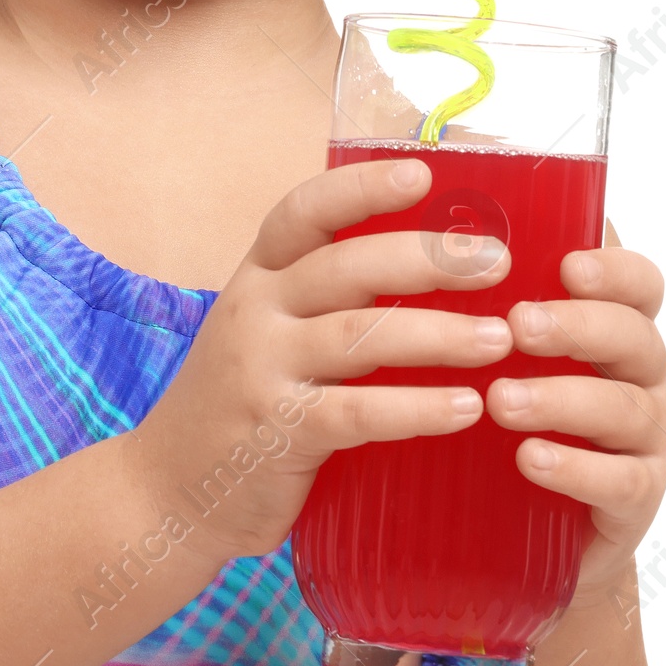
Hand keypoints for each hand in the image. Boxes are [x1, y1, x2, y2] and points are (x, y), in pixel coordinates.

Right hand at [130, 158, 510, 562]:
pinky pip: (356, 412)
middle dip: (428, 259)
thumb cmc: (241, 404)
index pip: (304, 212)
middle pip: (347, 267)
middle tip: (496, 263)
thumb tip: (435, 268)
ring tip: (500, 339)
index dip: (361, 188)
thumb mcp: (266, 333)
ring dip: (439, 335)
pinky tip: (466, 408)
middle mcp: (255, 312)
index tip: (423, 174)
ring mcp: (261, 370)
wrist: (164, 491)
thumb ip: (326, 302)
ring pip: (360, 337)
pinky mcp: (276, 432)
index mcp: (257, 277)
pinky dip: (416, 407)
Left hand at [484, 221, 665, 608]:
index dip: (614, 268)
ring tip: (501, 401)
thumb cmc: (505, 415)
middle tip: (519, 325)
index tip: (567, 264)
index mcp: (616, 326)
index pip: (639, 283)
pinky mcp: (634, 503)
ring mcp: (647, 441)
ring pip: (624, 409)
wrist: (517, 533)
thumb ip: (487, 290)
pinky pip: (621, 484)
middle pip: (634, 336)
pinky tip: (530, 460)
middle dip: (577, 326)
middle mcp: (642, 377)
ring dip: (561, 399)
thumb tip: (440, 200)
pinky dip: (576, 469)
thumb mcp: (500, 351)